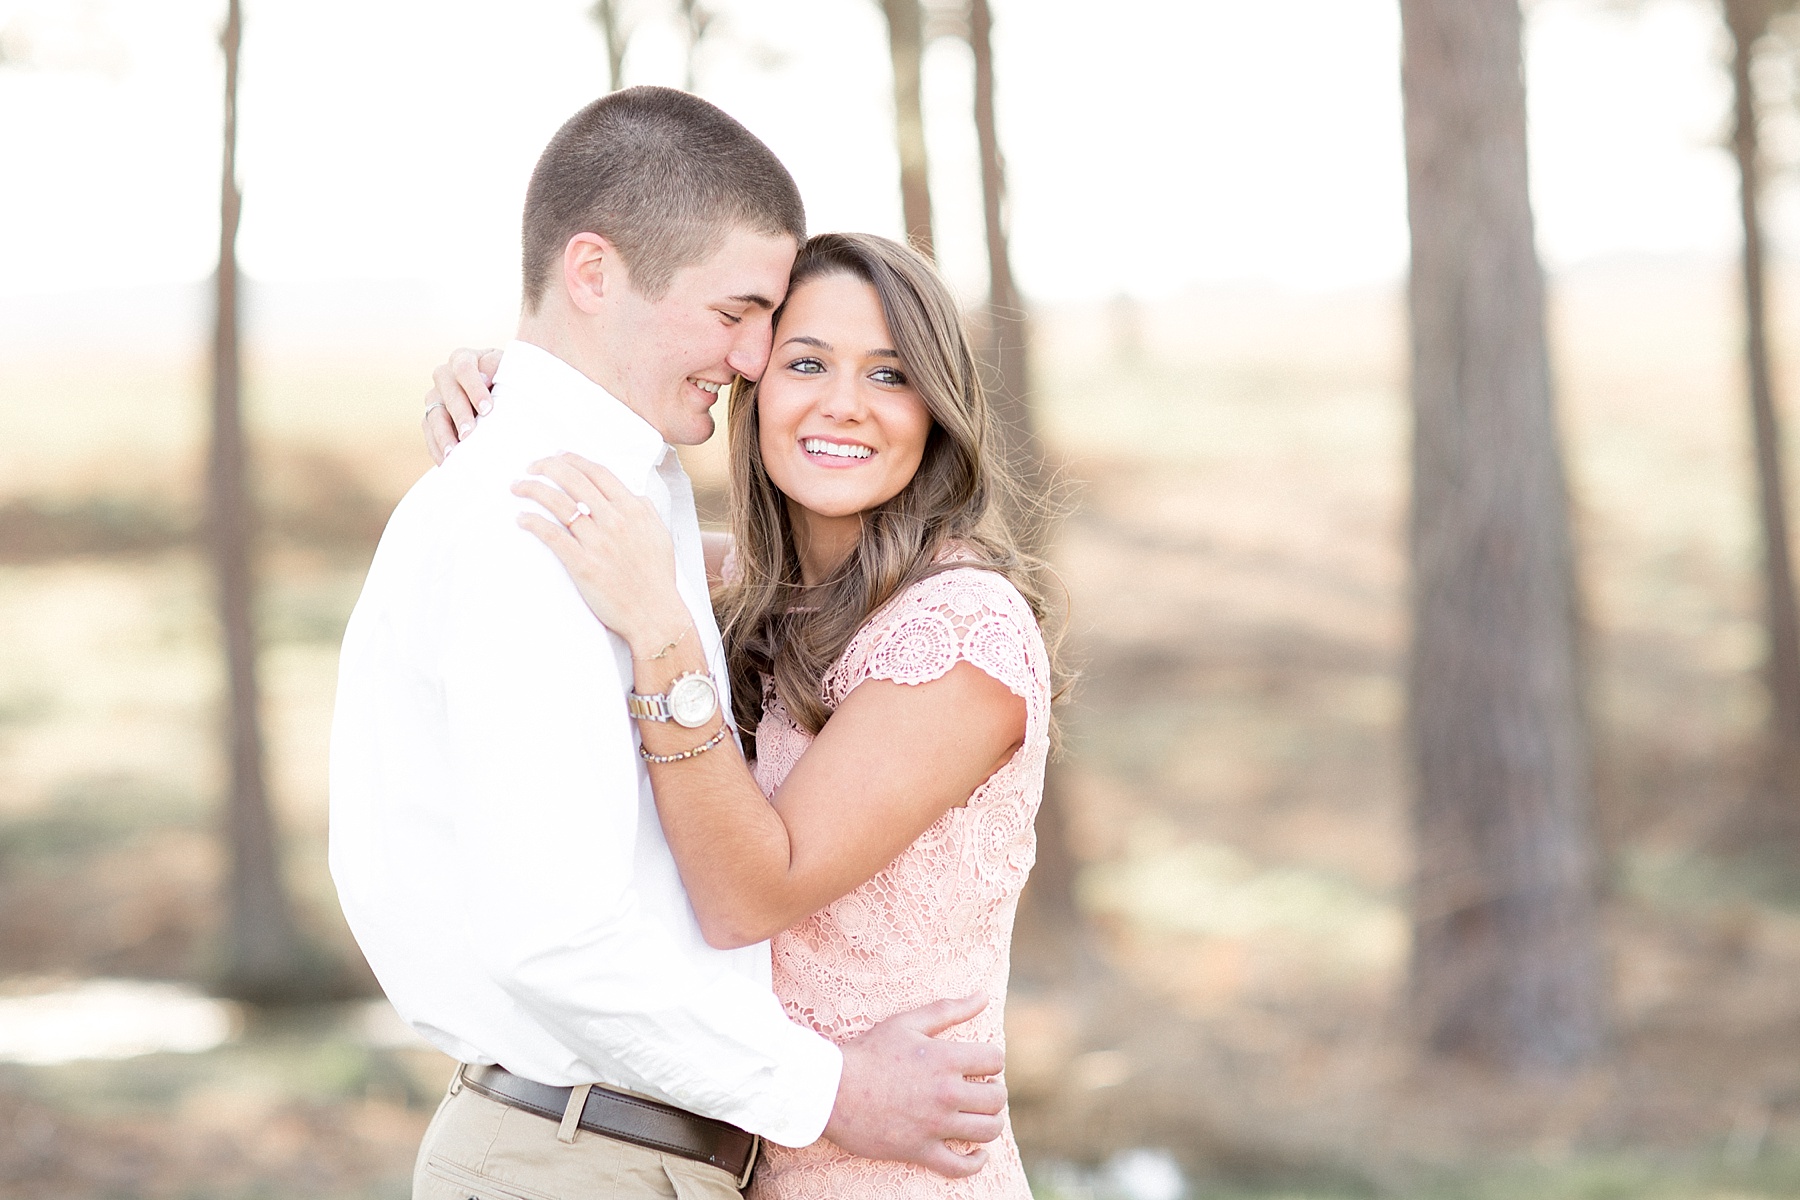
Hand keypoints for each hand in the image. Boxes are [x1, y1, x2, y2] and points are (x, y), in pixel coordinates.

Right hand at [424, 346, 501, 464]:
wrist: (500, 392)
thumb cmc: (507, 380)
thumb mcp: (508, 370)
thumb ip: (501, 369)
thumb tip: (488, 377)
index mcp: (463, 359)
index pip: (463, 369)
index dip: (474, 388)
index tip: (487, 408)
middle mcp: (445, 375)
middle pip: (447, 392)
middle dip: (459, 414)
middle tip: (469, 433)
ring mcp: (436, 396)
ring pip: (434, 414)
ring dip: (443, 434)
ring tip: (453, 453)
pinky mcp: (431, 416)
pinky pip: (429, 432)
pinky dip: (437, 447)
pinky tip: (447, 462)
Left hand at [513, 453, 690, 654]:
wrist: (655, 615)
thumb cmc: (657, 578)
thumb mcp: (659, 535)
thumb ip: (645, 510)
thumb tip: (631, 493)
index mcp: (634, 511)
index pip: (598, 473)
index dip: (573, 459)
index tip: (557, 456)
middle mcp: (616, 521)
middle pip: (574, 480)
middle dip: (547, 466)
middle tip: (531, 466)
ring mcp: (598, 543)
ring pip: (559, 503)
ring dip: (533, 489)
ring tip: (517, 486)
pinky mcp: (583, 565)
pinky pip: (552, 536)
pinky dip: (533, 522)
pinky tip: (522, 518)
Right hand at [823, 994, 1006, 1178]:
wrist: (830, 1090)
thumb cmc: (868, 1052)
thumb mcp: (907, 1023)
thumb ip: (948, 1009)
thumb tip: (983, 996)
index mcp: (945, 1059)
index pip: (995, 1060)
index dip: (990, 1059)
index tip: (978, 1063)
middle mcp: (945, 1094)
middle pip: (996, 1098)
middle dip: (993, 1091)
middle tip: (979, 1088)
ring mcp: (934, 1126)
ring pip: (986, 1131)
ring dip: (990, 1122)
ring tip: (979, 1114)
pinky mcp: (920, 1150)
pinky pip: (960, 1167)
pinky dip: (975, 1162)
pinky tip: (978, 1153)